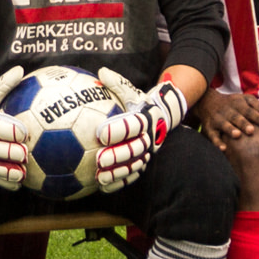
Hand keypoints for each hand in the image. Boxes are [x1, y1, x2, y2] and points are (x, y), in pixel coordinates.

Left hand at [90, 69, 186, 191]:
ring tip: (100, 176)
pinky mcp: (142, 165)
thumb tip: (101, 71)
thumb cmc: (137, 103)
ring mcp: (147, 153)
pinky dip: (118, 183)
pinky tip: (102, 187)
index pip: (133, 125)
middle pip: (136, 148)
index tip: (100, 133)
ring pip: (135, 166)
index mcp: (145, 119)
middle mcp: (149, 137)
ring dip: (117, 172)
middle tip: (100, 158)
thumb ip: (117, 83)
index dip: (118, 130)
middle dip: (118, 155)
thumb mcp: (130, 91)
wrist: (159, 118)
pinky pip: (132, 177)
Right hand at [198, 88, 258, 150]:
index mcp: (238, 102)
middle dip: (244, 123)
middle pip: (237, 116)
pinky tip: (223, 148)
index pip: (250, 109)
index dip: (258, 116)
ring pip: (224, 124)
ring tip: (237, 135)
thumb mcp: (246, 100)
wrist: (207, 101)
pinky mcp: (209, 127)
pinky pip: (212, 135)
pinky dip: (217, 141)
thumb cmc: (233, 103)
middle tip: (252, 130)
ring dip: (230, 129)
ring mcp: (218, 118)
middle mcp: (228, 110)